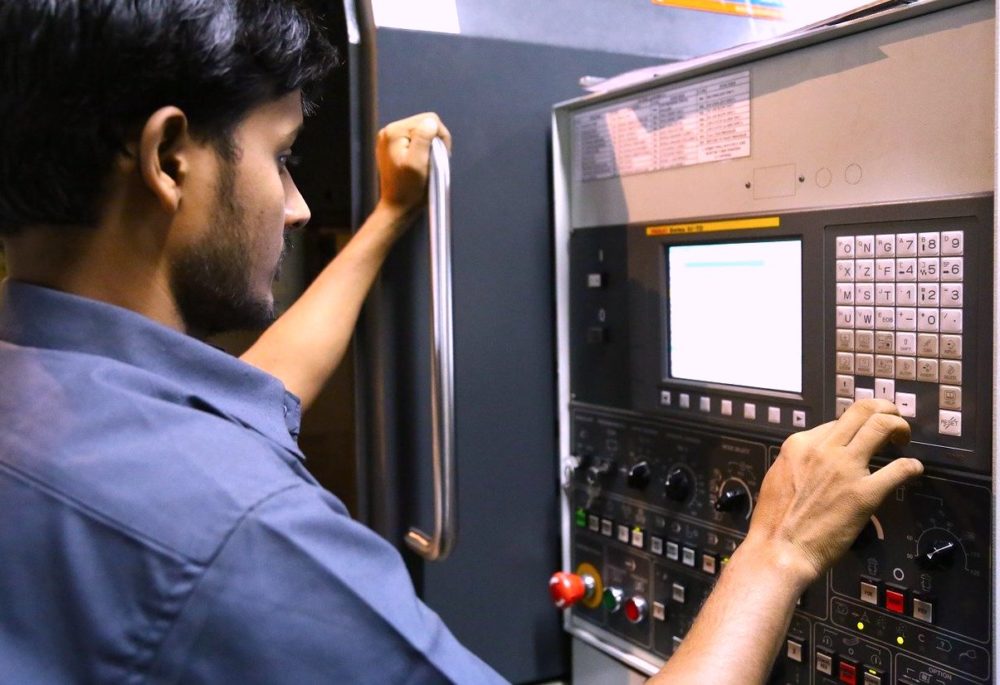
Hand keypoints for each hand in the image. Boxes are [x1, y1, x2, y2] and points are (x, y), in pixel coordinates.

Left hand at [375, 112, 451, 220]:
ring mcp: (390, 138)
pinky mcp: (394, 146)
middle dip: (435, 140)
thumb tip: (431, 122)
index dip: (440, 136)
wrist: (397, 207)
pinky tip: (422, 162)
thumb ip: (423, 139)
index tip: (441, 156)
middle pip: (424, 123)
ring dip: (430, 146)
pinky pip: (415, 139)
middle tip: (436, 161)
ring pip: (421, 131)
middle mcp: (389, 130)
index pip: (429, 119)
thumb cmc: (409, 189)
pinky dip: (423, 149)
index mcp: (394, 132)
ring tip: (429, 163)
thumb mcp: (418, 163)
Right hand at [746, 399, 921, 585]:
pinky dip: (911, 467)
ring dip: (899, 427)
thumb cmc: (775, 521)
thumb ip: (800, 461)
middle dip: (885, 410)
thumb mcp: (779, 476)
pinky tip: (913, 471)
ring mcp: (845, 469)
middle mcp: (823, 449)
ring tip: (903, 438)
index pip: (837, 421)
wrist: (780, 549)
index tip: (863, 435)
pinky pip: (899, 469)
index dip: (855, 426)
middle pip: (863, 410)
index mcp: (800, 445)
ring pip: (882, 426)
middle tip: (894, 421)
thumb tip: (817, 458)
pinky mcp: (864, 494)